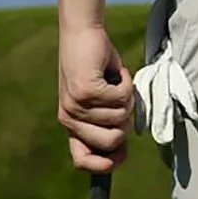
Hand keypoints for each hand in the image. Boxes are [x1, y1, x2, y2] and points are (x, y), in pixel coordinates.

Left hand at [58, 21, 134, 173]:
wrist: (81, 33)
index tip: (123, 154)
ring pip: (120, 117)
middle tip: (120, 100)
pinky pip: (122, 97)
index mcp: (71, 124)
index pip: (82, 160)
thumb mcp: (99, 101)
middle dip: (126, 122)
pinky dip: (128, 83)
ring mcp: (77, 105)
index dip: (105, 165)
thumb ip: (107, 123)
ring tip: (116, 80)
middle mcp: (70, 118)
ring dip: (127, 97)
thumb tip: (122, 149)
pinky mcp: (87, 90)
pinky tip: (117, 71)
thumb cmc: (95, 66)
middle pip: (111, 141)